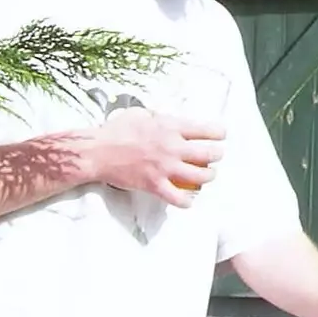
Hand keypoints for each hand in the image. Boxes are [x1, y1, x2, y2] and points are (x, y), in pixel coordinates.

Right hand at [87, 107, 224, 208]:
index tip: (221, 135)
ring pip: (201, 177)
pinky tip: (189, 200)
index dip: (219, 133)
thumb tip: (166, 119)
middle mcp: (172, 147)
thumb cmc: (115, 131)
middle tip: (216, 156)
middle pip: (210, 154)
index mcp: (171, 127)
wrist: (96, 152)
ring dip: (208, 176)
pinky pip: (178, 199)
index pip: (207, 130)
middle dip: (218, 155)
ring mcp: (165, 168)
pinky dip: (186, 201)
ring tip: (207, 175)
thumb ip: (158, 117)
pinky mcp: (155, 185)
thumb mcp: (141, 114)